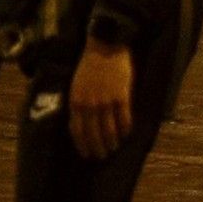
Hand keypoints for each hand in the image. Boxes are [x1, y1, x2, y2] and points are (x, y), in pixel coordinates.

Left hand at [67, 42, 136, 160]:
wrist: (105, 45)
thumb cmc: (90, 65)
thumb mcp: (76, 84)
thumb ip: (78, 103)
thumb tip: (81, 122)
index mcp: (76, 101)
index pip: (77, 130)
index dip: (82, 145)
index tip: (87, 154)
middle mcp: (89, 105)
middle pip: (93, 134)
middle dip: (98, 148)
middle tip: (102, 156)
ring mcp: (106, 101)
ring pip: (109, 130)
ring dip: (112, 142)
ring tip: (114, 148)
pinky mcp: (121, 97)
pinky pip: (124, 119)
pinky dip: (125, 130)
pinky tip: (126, 134)